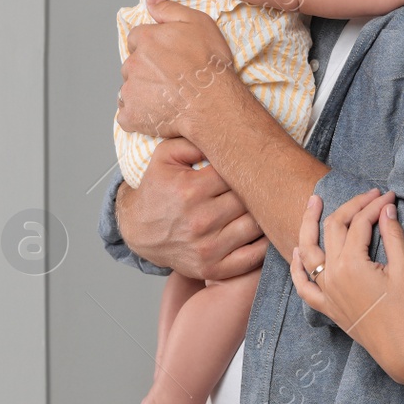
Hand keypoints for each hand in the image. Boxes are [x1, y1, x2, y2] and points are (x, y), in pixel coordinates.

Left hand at [119, 0, 238, 140]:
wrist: (213, 102)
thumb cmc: (209, 63)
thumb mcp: (198, 23)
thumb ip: (169, 9)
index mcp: (145, 39)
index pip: (137, 39)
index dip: (151, 47)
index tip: (166, 56)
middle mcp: (132, 63)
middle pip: (132, 64)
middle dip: (145, 69)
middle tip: (169, 78)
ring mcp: (130, 91)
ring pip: (129, 89)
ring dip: (142, 92)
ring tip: (166, 98)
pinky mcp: (132, 115)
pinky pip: (127, 115)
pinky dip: (137, 116)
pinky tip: (156, 114)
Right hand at [119, 137, 267, 280]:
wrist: (138, 230)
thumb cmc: (157, 190)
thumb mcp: (164, 156)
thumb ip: (193, 140)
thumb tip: (226, 135)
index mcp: (191, 190)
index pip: (236, 173)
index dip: (245, 166)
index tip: (249, 164)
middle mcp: (200, 221)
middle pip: (249, 199)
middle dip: (255, 189)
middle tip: (263, 182)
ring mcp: (208, 248)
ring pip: (256, 226)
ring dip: (262, 214)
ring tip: (264, 203)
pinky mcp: (213, 268)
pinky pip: (253, 257)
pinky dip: (264, 244)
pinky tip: (263, 230)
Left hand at [288, 190, 403, 383]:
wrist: (399, 348)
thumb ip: (393, 236)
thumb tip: (386, 208)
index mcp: (351, 263)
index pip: (360, 222)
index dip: (374, 205)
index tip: (388, 196)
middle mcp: (332, 274)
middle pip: (334, 227)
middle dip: (351, 206)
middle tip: (368, 195)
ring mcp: (325, 290)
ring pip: (308, 249)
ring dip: (308, 223)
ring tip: (313, 202)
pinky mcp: (325, 305)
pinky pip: (302, 284)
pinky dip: (297, 266)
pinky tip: (297, 250)